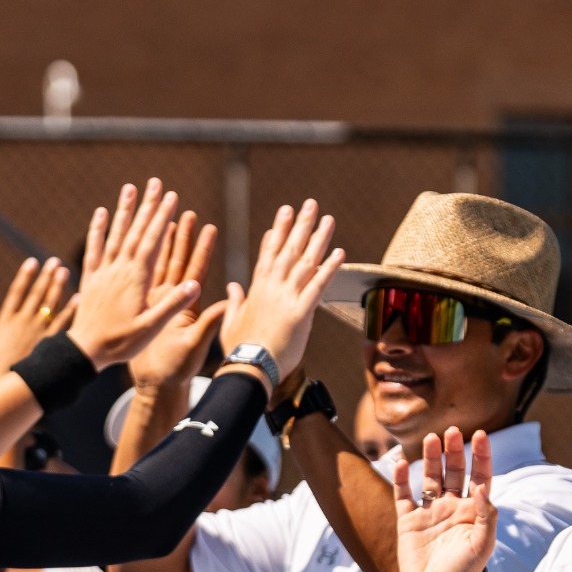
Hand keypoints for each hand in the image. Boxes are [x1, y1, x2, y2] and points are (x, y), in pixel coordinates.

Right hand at [0, 256, 72, 378]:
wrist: (6, 385)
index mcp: (6, 319)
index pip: (17, 292)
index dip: (25, 276)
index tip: (32, 262)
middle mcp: (24, 322)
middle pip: (37, 294)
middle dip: (45, 276)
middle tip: (54, 261)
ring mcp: (38, 331)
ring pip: (50, 304)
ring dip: (58, 287)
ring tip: (65, 271)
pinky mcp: (49, 342)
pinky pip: (63, 323)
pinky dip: (71, 310)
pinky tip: (79, 298)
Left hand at [65, 179, 202, 368]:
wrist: (85, 350)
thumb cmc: (121, 342)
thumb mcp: (151, 328)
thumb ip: (172, 304)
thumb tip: (195, 284)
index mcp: (136, 278)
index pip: (152, 241)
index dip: (162, 218)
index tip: (172, 197)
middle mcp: (119, 269)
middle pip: (136, 231)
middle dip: (148, 206)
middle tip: (156, 183)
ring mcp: (103, 271)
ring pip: (115, 234)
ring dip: (124, 210)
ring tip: (130, 188)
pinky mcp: (91, 277)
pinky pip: (94, 248)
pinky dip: (97, 229)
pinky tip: (100, 213)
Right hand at [127, 210, 227, 391]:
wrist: (156, 386)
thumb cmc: (177, 369)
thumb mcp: (194, 345)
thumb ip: (209, 323)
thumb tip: (227, 304)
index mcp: (187, 306)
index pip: (196, 271)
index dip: (202, 248)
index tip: (209, 225)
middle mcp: (173, 300)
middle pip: (178, 261)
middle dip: (182, 236)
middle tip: (186, 210)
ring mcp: (158, 304)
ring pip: (159, 267)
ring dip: (162, 244)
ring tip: (163, 219)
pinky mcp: (144, 311)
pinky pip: (140, 282)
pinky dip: (138, 264)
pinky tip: (134, 249)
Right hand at [218, 199, 344, 379]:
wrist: (250, 366)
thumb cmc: (239, 349)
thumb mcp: (231, 321)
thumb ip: (235, 301)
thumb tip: (234, 286)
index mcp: (257, 289)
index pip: (268, 253)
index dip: (277, 232)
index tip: (284, 214)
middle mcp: (272, 288)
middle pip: (289, 249)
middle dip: (299, 225)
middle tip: (310, 204)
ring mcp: (287, 298)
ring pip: (306, 262)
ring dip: (318, 238)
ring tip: (328, 218)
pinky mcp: (302, 312)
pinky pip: (319, 285)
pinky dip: (330, 268)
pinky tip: (340, 252)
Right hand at [392, 428, 494, 571]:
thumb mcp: (482, 546)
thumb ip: (487, 516)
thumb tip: (485, 486)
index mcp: (472, 512)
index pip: (479, 477)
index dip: (481, 456)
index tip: (481, 435)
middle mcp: (451, 508)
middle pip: (454, 472)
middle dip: (454, 451)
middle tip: (453, 430)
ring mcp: (429, 513)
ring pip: (430, 478)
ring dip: (431, 457)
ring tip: (431, 437)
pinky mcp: (407, 521)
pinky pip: (404, 494)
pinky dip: (403, 478)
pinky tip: (403, 462)